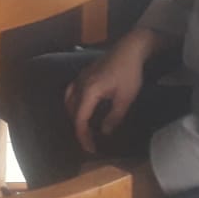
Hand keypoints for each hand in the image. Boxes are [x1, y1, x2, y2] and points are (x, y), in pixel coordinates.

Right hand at [64, 35, 150, 153]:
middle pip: (71, 111)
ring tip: (83, 127)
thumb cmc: (130, 73)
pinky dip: (73, 103)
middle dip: (78, 128)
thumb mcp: (125, 98)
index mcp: (89, 91)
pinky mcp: (84, 73)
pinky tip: (82, 107)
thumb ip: (114, 117)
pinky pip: (72, 92)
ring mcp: (80, 77)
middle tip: (88, 141)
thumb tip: (105, 132)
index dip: (83, 136)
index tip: (90, 148)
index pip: (80, 119)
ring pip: (68, 100)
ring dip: (73, 116)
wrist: (130, 48)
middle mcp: (80, 84)